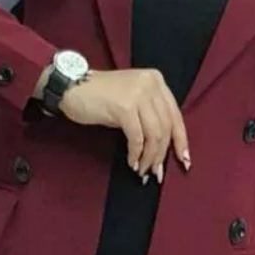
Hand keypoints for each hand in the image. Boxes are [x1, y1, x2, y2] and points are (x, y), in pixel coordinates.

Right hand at [57, 68, 190, 182]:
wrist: (71, 87)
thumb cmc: (99, 97)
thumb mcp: (131, 100)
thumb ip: (149, 115)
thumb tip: (162, 147)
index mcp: (156, 81)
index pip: (175, 115)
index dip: (181, 140)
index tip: (183, 160)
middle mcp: (151, 84)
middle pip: (166, 127)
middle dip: (162, 154)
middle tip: (156, 173)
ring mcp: (138, 94)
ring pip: (154, 134)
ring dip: (149, 158)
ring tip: (143, 171)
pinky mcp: (124, 107)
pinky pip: (137, 138)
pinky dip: (136, 154)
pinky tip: (131, 163)